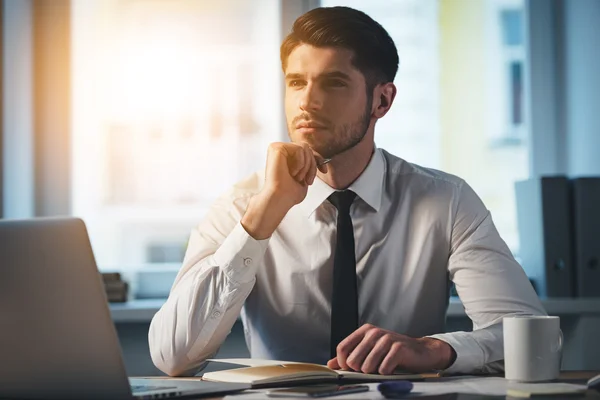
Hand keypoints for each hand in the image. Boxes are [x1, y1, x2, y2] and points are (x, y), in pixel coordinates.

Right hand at [263, 142, 326, 207]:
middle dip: (312, 165)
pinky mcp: (277, 148)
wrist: (281, 199)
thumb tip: (318, 158)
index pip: (306, 151)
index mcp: (285, 157)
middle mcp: (280, 151)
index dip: (317, 159)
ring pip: (304, 147)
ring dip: (306, 166)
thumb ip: (308, 164)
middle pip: (307, 148)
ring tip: (298, 177)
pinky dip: (300, 163)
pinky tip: (292, 172)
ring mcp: (277, 148)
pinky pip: (299, 149)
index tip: (324, 170)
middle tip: (307, 180)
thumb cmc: (289, 193)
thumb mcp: (304, 176)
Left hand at [326, 324, 455, 374]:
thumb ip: (350, 356)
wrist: (421, 351)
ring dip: (373, 373)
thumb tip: (330, 365)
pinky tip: (392, 368)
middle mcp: (374, 332)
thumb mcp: (370, 351)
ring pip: (366, 366)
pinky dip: (386, 373)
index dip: (343, 363)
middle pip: (352, 360)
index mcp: (364, 331)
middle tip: (372, 369)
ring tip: (382, 368)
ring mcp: (386, 339)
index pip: (342, 348)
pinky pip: (383, 368)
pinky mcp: (398, 348)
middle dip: (360, 370)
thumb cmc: (393, 352)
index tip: (350, 369)